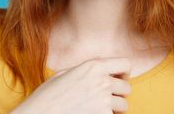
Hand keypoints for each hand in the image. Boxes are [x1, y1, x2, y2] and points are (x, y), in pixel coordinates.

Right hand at [10, 56, 131, 113]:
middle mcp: (101, 81)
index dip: (124, 73)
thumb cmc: (47, 97)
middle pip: (126, 87)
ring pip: (123, 105)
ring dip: (114, 109)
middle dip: (118, 94)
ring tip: (97, 109)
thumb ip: (86, 70)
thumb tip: (101, 71)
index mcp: (93, 66)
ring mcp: (103, 101)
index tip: (118, 80)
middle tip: (105, 99)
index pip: (125, 64)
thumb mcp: (64, 74)